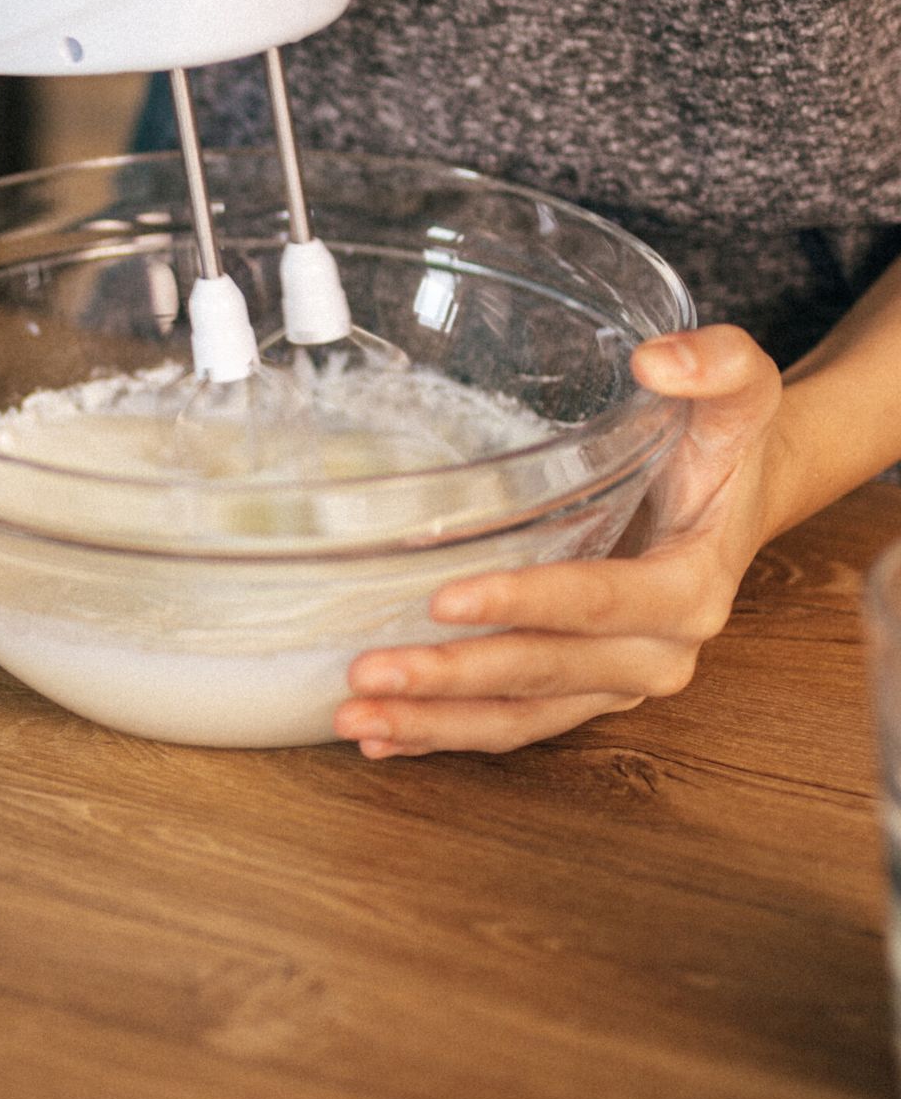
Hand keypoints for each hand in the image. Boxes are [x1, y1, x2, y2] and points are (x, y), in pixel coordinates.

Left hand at [334, 325, 784, 757]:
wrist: (738, 497)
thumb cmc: (726, 445)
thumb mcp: (743, 392)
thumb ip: (717, 365)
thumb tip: (657, 359)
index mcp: (689, 590)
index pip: (598, 603)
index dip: (524, 603)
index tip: (444, 599)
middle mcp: (655, 654)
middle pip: (544, 675)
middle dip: (454, 679)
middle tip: (368, 673)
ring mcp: (616, 682)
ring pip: (522, 719)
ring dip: (436, 723)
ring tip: (354, 720)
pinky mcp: (584, 691)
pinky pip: (516, 726)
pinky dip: (448, 735)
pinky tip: (384, 740)